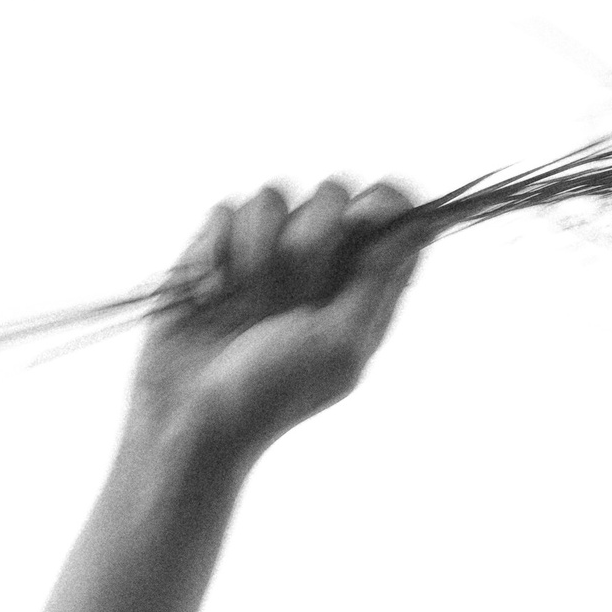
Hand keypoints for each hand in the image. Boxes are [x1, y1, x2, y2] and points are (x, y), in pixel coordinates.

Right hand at [127, 178, 422, 476]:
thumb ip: (380, 280)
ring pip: (273, 197)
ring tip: (245, 303)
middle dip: (310, 236)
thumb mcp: (339, 344)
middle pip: (333, 195)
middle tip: (292, 290)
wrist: (189, 416)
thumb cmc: (271, 392)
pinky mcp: (219, 250)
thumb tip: (421, 223)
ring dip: (257, 249)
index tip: (359, 221)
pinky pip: (226, 211)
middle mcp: (320, 268)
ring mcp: (268, 256)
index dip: (382, 205)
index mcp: (362, 292)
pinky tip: (211, 295)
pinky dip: (217, 252)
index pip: (394, 217)